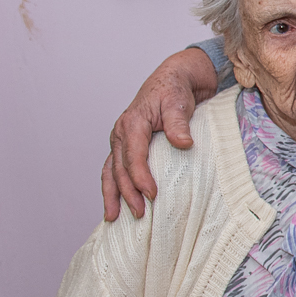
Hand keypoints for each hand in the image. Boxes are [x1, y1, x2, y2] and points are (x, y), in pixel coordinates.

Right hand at [103, 48, 219, 219]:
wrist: (174, 78)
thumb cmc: (176, 90)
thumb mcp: (178, 102)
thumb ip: (178, 123)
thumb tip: (184, 143)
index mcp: (132, 123)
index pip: (133, 156)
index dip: (141, 177)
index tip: (151, 195)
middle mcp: (122, 133)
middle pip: (119, 168)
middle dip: (127, 193)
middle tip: (140, 214)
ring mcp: (122, 141)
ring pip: (111, 172)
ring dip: (113, 195)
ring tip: (114, 218)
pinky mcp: (128, 147)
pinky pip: (115, 170)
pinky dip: (114, 187)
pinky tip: (115, 205)